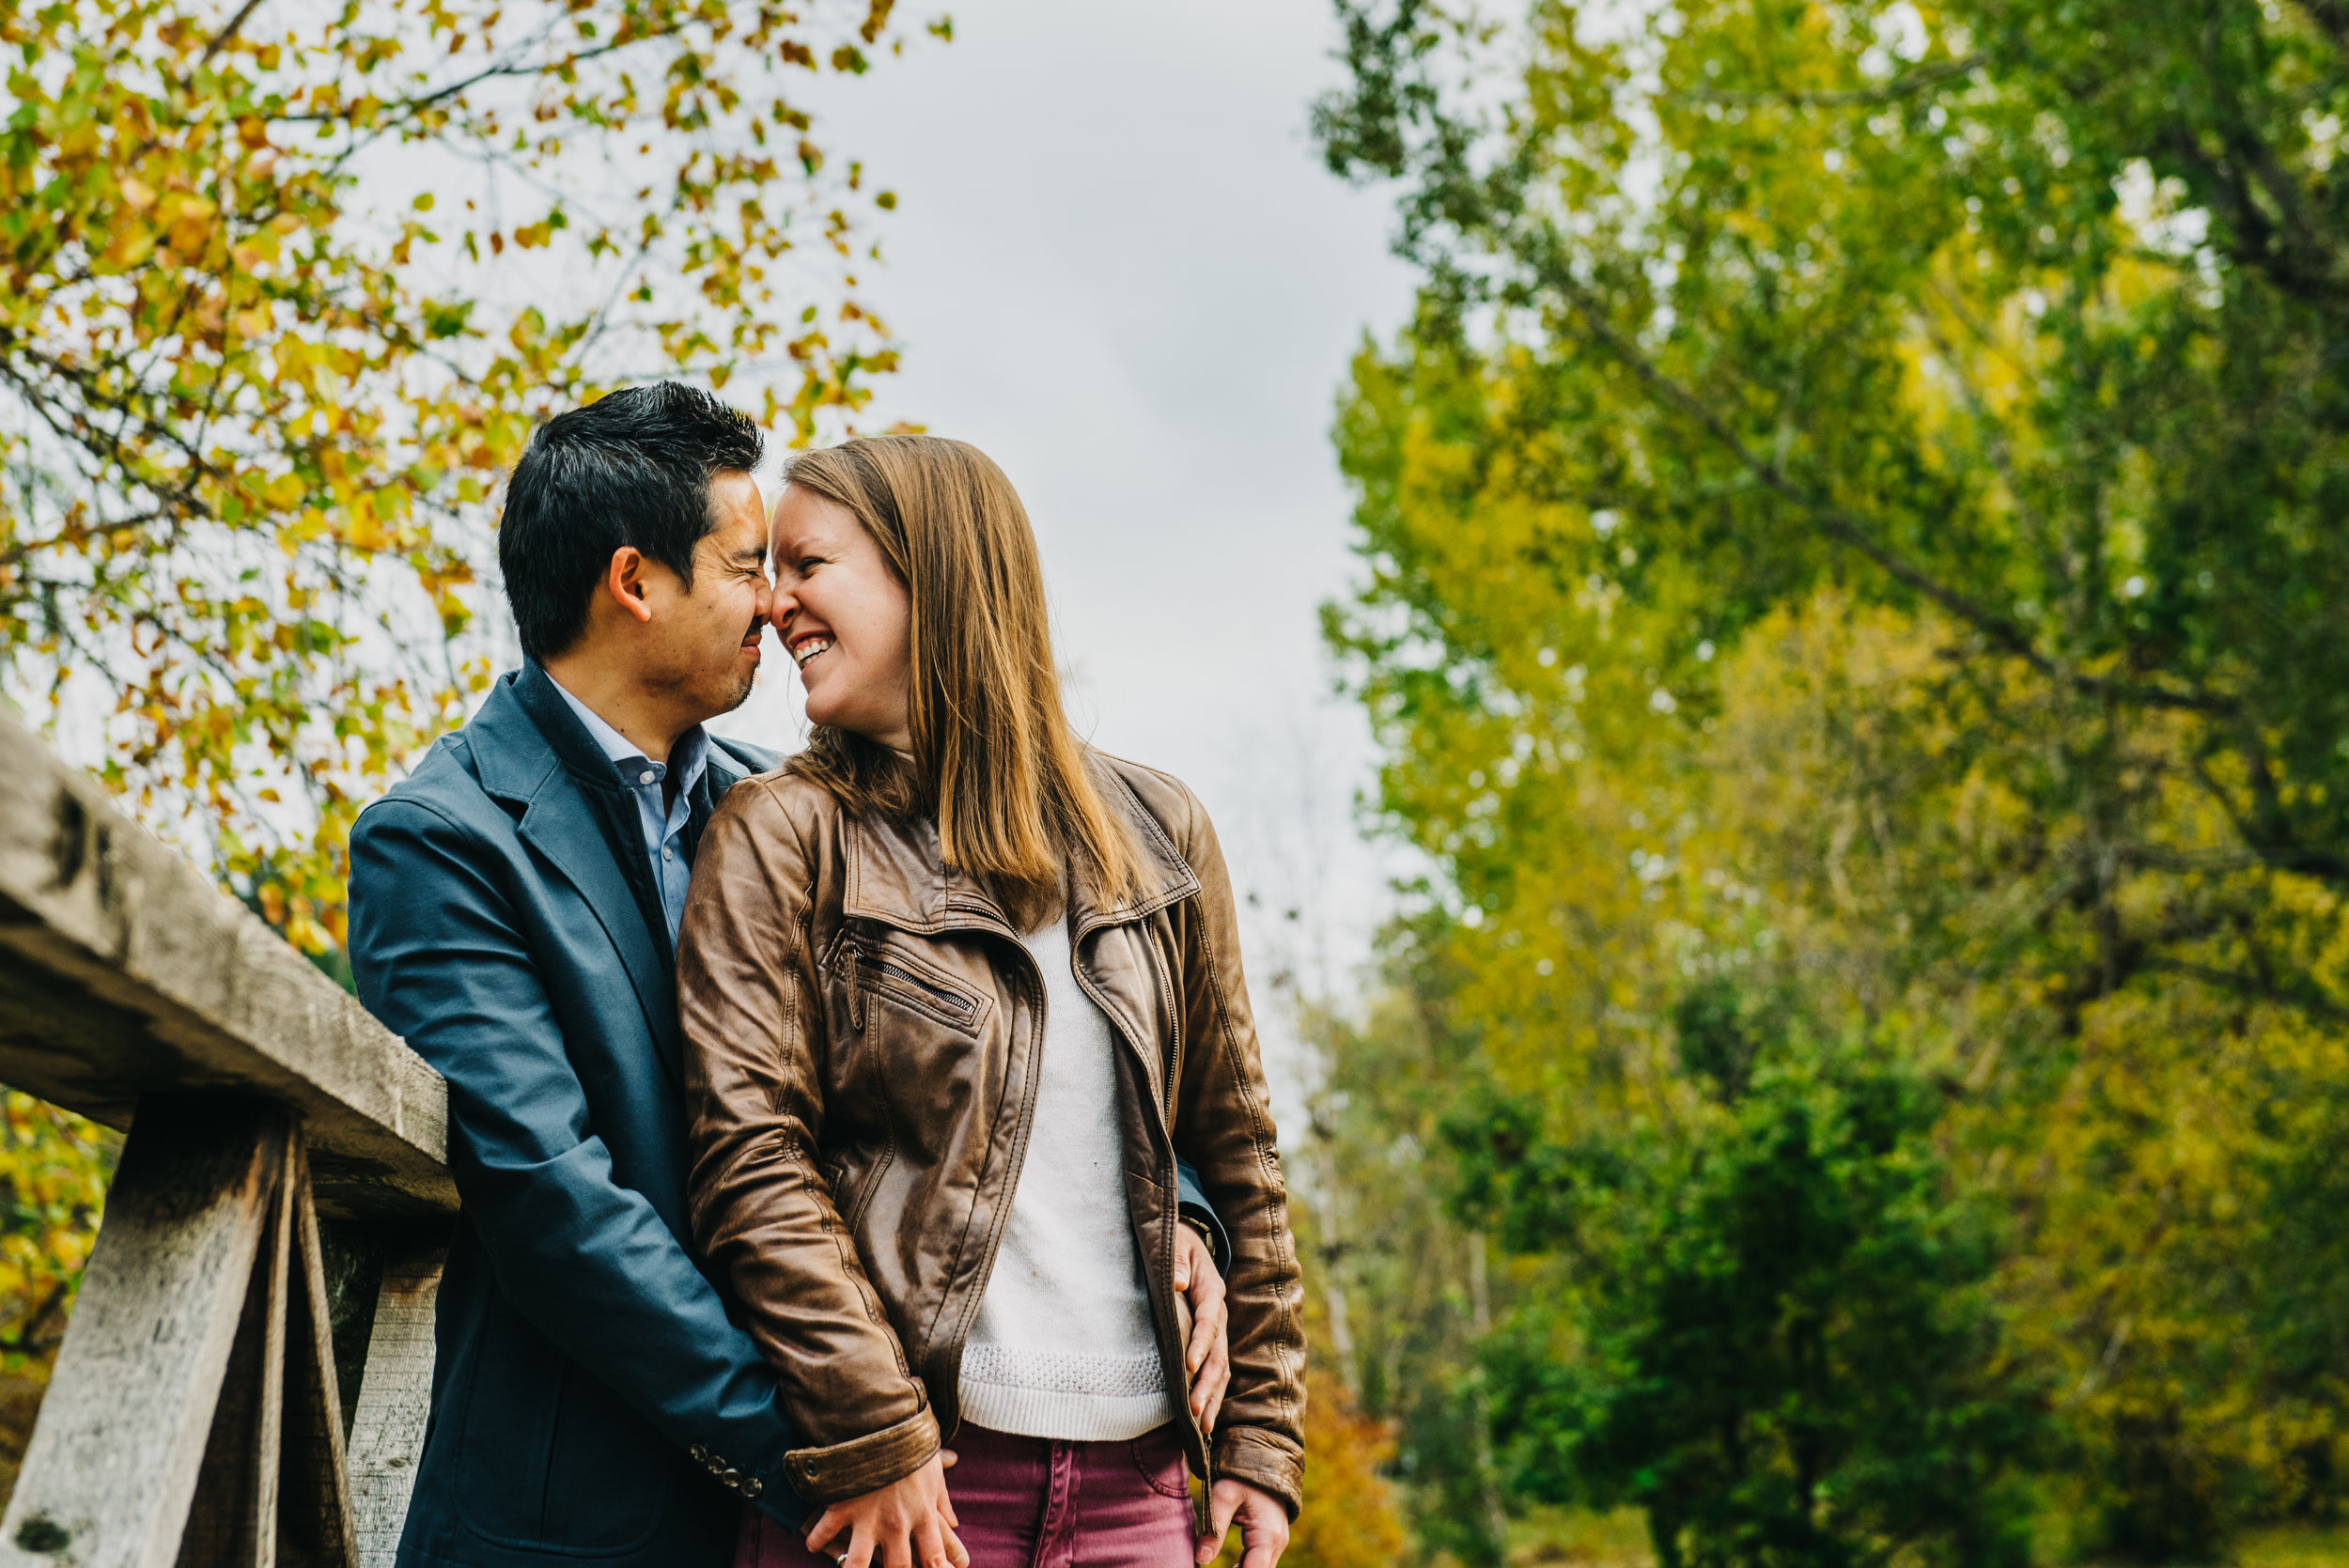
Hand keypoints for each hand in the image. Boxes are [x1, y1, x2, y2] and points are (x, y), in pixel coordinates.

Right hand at [803, 1453, 965, 1567]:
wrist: (883, 1418)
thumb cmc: (911, 1444)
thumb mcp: (933, 1471)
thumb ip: (943, 1500)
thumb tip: (955, 1521)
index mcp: (923, 1514)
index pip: (934, 1558)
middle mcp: (897, 1522)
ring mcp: (868, 1517)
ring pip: (857, 1563)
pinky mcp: (843, 1505)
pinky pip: (825, 1531)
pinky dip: (815, 1540)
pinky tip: (812, 1546)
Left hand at [1173, 1222, 1230, 1433]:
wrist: (1184, 1242)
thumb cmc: (1175, 1242)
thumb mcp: (1174, 1243)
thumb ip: (1176, 1261)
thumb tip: (1178, 1283)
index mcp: (1211, 1290)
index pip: (1208, 1321)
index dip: (1200, 1344)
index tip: (1188, 1365)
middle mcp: (1218, 1313)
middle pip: (1218, 1353)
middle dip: (1208, 1383)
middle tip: (1195, 1408)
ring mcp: (1217, 1330)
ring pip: (1221, 1368)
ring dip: (1212, 1396)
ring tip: (1203, 1424)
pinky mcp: (1210, 1341)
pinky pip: (1216, 1371)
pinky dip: (1212, 1394)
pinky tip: (1204, 1419)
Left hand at [1196, 1477, 1288, 1567]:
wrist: (1265, 1456)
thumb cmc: (1243, 1474)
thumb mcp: (1225, 1494)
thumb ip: (1215, 1526)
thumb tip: (1201, 1559)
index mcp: (1267, 1535)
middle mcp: (1276, 1544)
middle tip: (1207, 1562)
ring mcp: (1276, 1543)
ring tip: (1212, 1561)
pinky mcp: (1270, 1540)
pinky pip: (1257, 1562)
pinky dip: (1243, 1567)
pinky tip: (1227, 1567)